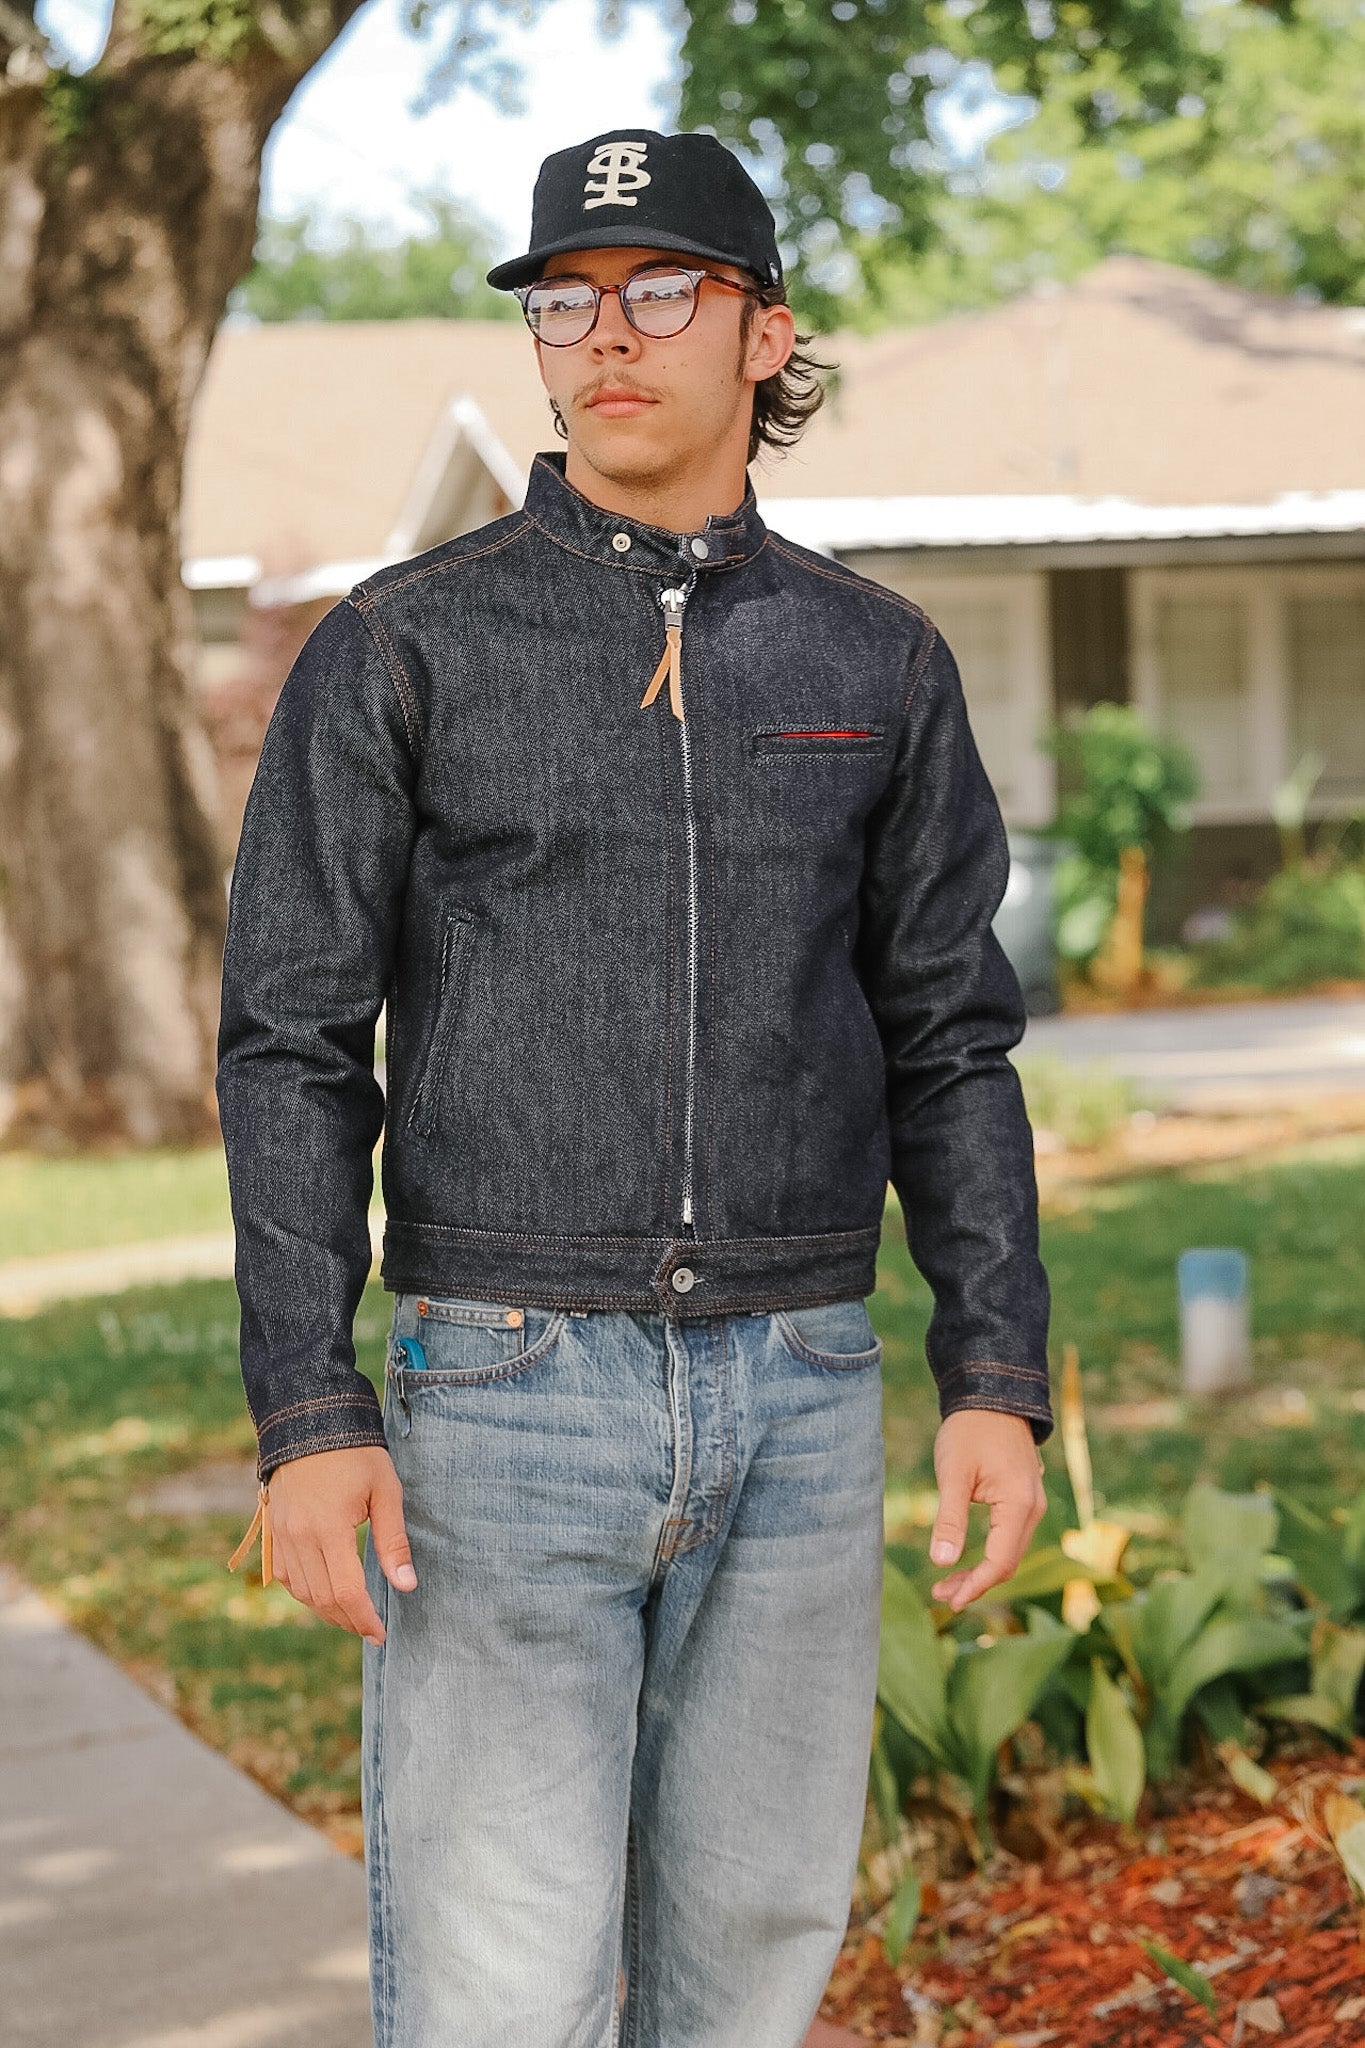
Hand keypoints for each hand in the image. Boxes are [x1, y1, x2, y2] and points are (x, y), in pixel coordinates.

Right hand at [264, 1446, 415, 1644]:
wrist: (310, 1420)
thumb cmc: (356, 1453)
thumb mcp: (385, 1490)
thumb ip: (393, 1541)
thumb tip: (406, 1585)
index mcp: (328, 1528)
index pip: (346, 1592)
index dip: (365, 1618)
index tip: (381, 1633)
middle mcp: (299, 1537)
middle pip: (322, 1599)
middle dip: (348, 1620)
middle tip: (371, 1629)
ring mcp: (282, 1534)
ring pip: (302, 1592)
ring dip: (326, 1611)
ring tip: (353, 1615)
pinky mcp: (274, 1529)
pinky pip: (286, 1576)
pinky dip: (305, 1592)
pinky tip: (325, 1593)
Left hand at [928, 1409, 1046, 1611]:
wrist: (992, 1396)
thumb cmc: (969, 1431)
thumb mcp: (953, 1474)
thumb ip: (949, 1519)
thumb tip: (941, 1562)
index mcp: (1019, 1505)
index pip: (1000, 1562)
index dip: (974, 1586)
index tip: (948, 1600)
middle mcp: (1033, 1509)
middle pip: (1007, 1562)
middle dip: (975, 1583)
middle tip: (940, 1594)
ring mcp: (1032, 1503)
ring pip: (1010, 1552)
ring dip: (981, 1571)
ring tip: (946, 1582)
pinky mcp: (1024, 1498)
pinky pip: (1010, 1537)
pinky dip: (989, 1553)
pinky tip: (965, 1559)